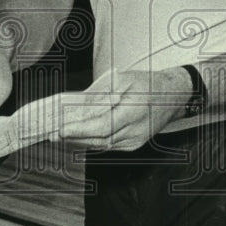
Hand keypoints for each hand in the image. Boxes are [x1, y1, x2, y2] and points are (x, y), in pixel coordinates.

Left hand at [54, 67, 191, 150]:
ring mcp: (135, 141)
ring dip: (79, 142)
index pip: (102, 126)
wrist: (173, 95)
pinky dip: (91, 143)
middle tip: (52, 134)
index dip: (80, 130)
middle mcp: (135, 131)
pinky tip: (77, 138)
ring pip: (101, 146)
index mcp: (135, 111)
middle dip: (73, 138)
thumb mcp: (123, 79)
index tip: (61, 129)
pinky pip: (108, 146)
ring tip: (59, 137)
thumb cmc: (147, 83)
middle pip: (99, 139)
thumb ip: (101, 93)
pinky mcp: (132, 145)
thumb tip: (79, 105)